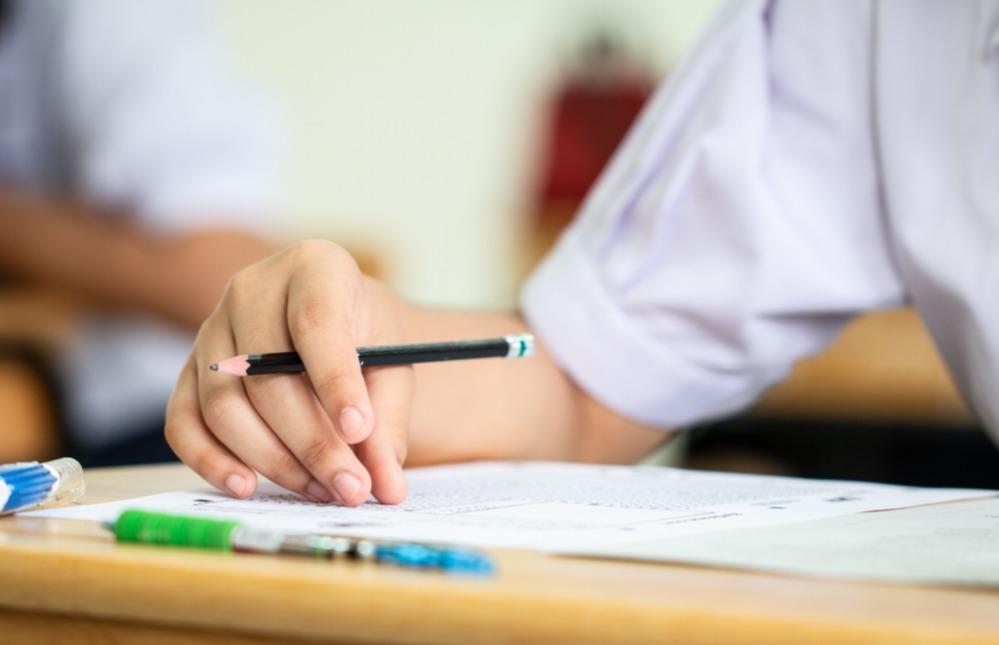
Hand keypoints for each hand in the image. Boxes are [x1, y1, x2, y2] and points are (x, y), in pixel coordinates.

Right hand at [165, 240, 410, 505]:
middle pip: (266, 375)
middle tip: (350, 488)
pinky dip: (210, 461)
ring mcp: (211, 328)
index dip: (335, 380)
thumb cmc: (365, 339)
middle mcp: (252, 289)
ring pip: (224, 405)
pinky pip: (183, 421)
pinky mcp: (188, 370)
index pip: (315, 323)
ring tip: (321, 490)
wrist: (335, 327)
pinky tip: (247, 487)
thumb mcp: (392, 367)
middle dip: (312, 442)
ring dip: (273, 459)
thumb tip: (387, 488)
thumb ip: (388, 423)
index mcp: (313, 267)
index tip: (359, 430)